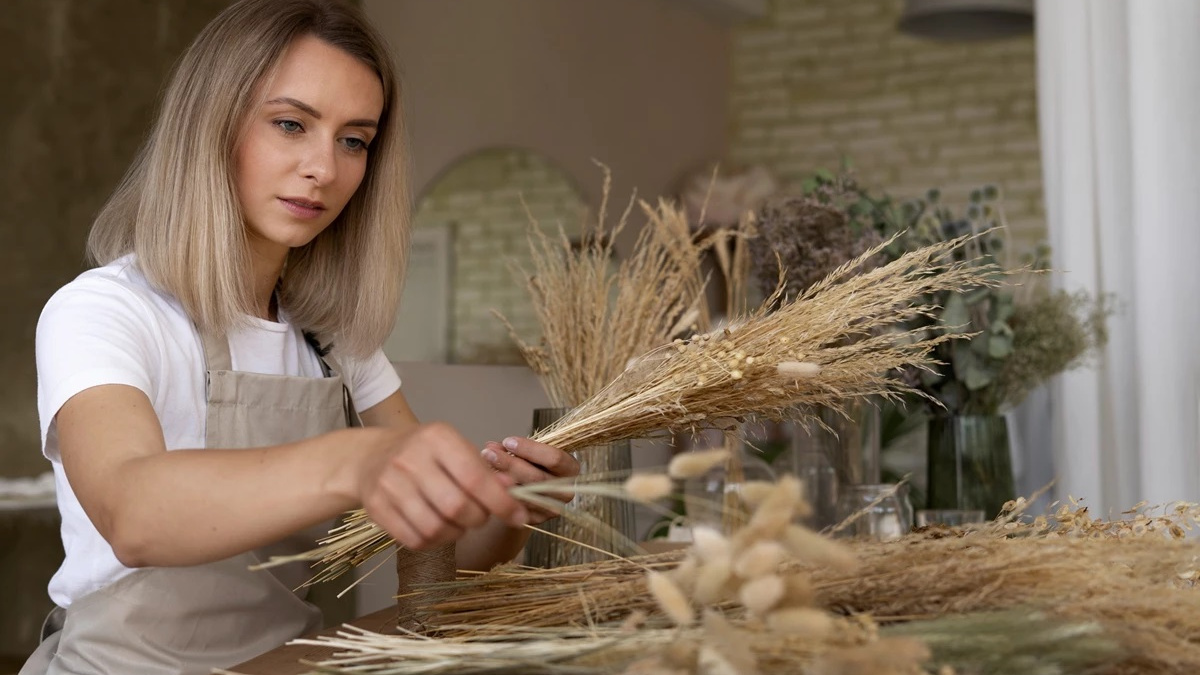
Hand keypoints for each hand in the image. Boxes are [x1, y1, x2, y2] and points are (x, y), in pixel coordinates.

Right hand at [357, 423, 527, 549]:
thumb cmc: (422, 453)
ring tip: (459, 524)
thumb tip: (513, 491)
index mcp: (436, 438)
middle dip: (478, 519)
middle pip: (456, 507)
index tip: (518, 515)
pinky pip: (415, 539)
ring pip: (435, 528)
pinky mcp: (376, 508)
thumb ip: (482, 471)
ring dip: (456, 533)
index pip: (474, 478)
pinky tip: (438, 530)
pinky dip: (434, 542)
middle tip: (480, 516)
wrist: (369, 457)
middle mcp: (410, 459)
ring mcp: (389, 484)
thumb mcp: (453, 449)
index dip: (501, 502)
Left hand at [481, 437, 579, 524]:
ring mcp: (551, 508)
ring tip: (484, 465)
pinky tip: (488, 482)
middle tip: (488, 453)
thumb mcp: (532, 452)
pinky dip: (501, 493)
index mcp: (571, 468)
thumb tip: (494, 447)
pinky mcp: (537, 520)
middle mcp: (565, 491)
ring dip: (501, 478)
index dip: (530, 449)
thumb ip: (517, 448)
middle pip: (537, 477)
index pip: (555, 458)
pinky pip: (517, 507)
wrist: (531, 489)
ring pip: (525, 494)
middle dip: (509, 463)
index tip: (508, 441)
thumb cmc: (533, 464)